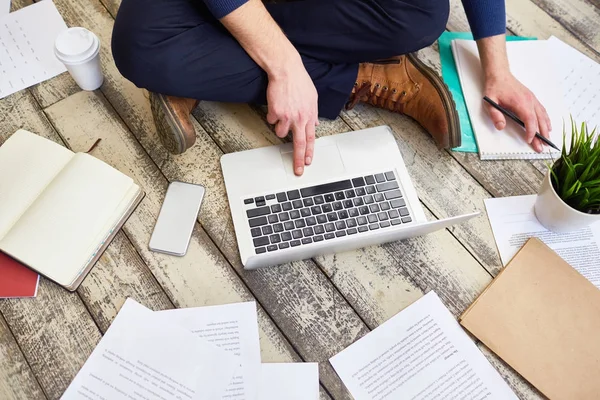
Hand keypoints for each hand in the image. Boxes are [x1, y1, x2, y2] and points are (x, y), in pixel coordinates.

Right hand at [266, 60, 318, 175]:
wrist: (286, 70)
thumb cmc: (299, 81)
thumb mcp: (312, 97)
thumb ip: (313, 113)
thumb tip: (315, 125)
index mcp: (310, 115)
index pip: (311, 139)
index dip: (309, 152)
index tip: (308, 162)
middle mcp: (300, 118)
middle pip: (299, 144)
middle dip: (298, 160)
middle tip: (297, 170)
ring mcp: (287, 116)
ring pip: (280, 132)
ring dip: (280, 126)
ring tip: (281, 113)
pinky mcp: (276, 112)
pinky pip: (271, 120)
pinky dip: (272, 114)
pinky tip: (276, 104)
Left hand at [483, 72, 551, 151]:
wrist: (499, 74)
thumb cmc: (494, 88)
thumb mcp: (490, 102)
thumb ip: (495, 115)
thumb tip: (501, 127)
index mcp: (520, 102)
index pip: (529, 120)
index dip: (531, 132)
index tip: (529, 141)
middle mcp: (529, 101)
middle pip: (539, 120)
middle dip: (541, 134)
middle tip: (542, 147)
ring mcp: (532, 99)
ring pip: (543, 115)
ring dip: (546, 128)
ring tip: (548, 139)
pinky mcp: (532, 98)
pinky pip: (542, 110)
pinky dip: (546, 119)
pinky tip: (548, 126)